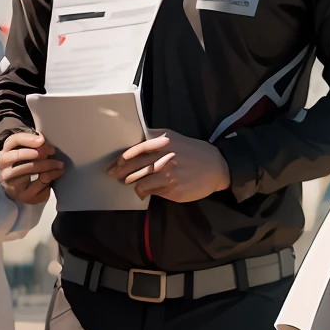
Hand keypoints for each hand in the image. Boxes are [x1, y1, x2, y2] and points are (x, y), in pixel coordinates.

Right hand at [0, 130, 63, 204]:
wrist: (23, 192)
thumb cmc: (27, 168)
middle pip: (18, 155)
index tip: (42, 140)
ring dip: (47, 164)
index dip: (28, 139)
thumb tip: (42, 138)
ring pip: (29, 169)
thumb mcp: (27, 155)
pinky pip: (38, 182)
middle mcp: (4, 167)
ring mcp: (10, 182)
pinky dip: (51, 175)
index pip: (12, 141)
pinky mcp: (21, 194)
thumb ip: (33, 146)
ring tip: (59, 163)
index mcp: (5, 153)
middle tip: (52, 151)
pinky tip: (58, 172)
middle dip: (38, 152)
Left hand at [108, 129, 230, 202]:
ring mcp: (167, 174)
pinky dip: (143, 191)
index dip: (121, 159)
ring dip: (131, 182)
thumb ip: (155, 139)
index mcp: (163, 141)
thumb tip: (133, 143)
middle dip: (120, 171)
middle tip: (113, 174)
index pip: (135, 150)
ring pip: (138, 181)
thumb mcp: (175, 139)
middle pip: (133, 166)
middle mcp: (163, 156)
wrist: (216, 167)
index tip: (114, 163)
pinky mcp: (170, 188)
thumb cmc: (193, 152)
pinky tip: (144, 191)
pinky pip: (148, 191)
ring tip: (129, 182)